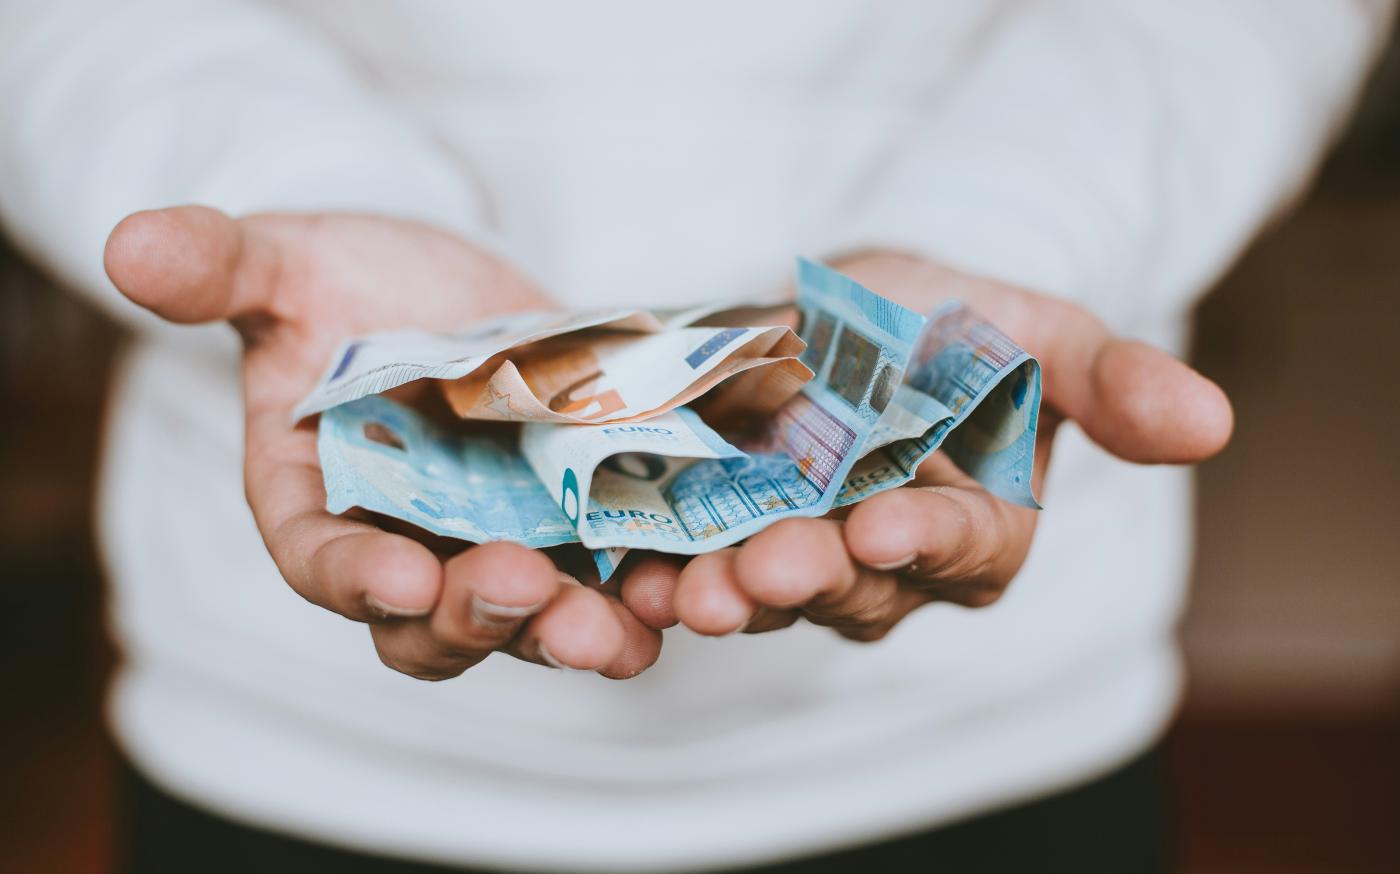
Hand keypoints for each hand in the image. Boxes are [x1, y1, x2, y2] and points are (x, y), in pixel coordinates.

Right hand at [105, 206, 660, 678]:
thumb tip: (128, 245)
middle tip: (522, 591)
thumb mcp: (287, 262)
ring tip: (617, 632)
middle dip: (476, 618)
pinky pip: (608, 577)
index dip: (352, 576)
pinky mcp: (577, 524)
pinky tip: (684, 594)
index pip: (319, 559)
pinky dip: (642, 594)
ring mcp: (499, 544)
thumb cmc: (347, 280)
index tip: (397, 576)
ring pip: (529, 621)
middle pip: (431, 622)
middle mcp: (407, 546)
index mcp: (317, 503)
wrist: (446, 285)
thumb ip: (219, 265)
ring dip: (572, 634)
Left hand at [612, 251, 1233, 639]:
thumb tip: (1212, 424)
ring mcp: (803, 555)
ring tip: (681, 587)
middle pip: (854, 588)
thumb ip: (1109, 379)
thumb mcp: (1038, 326)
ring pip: (770, 594)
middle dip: (808, 578)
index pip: (964, 549)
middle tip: (758, 570)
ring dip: (726, 594)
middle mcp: (891, 564)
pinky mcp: (724, 535)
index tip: (885, 524)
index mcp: (980, 527)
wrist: (858, 307)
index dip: (928, 541)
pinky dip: (661, 572)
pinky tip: (625, 569)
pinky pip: (696, 565)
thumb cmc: (962, 320)